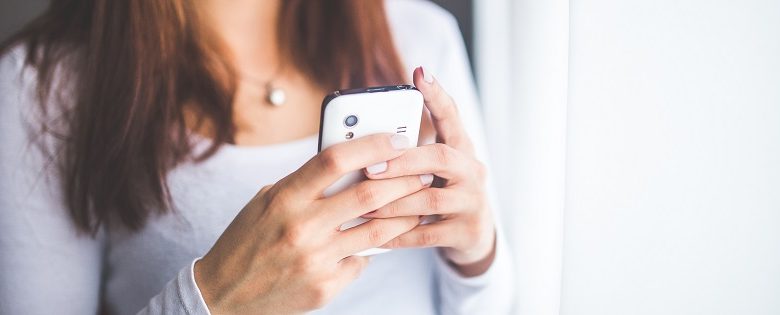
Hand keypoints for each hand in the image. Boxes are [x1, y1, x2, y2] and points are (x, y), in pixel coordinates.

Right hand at [194, 133, 429, 313]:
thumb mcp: (266, 202)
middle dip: (403, 179)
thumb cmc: (247, 241)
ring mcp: (315, 259)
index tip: (396, 139)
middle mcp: (301, 227)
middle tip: (422, 172)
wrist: (223, 296)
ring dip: (404, 215)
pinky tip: (382, 240)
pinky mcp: (325, 286)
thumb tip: (352, 163)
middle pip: (368, 194)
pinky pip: (362, 261)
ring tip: (418, 204)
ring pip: (377, 231)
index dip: (372, 145)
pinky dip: (373, 249)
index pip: (335, 160)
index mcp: (284, 198)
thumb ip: (305, 184)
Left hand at [362, 67, 496, 276]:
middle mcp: (472, 171)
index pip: (451, 116)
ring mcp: (472, 202)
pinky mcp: (466, 231)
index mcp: (461, 148)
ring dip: (394, 202)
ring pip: (430, 200)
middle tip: (370, 167)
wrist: (473, 235)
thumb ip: (410, 151)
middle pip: (441, 157)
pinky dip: (399, 234)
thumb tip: (362, 137)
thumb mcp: (434, 168)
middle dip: (403, 162)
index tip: (420, 74)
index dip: (437, 96)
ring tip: (364, 205)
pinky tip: (376, 235)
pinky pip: (427, 234)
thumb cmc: (442, 191)